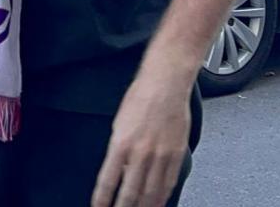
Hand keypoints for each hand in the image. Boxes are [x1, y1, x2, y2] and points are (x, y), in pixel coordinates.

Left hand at [91, 70, 190, 206]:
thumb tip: (118, 173)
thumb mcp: (119, 124)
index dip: (102, 200)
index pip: (107, 181)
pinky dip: (162, 196)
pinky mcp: (177, 154)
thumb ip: (118, 150)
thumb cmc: (141, 97)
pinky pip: (169, 182)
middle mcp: (140, 152)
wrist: (166, 83)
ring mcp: (160, 155)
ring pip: (151, 192)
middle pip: (130, 193)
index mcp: (121, 144)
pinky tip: (158, 202)